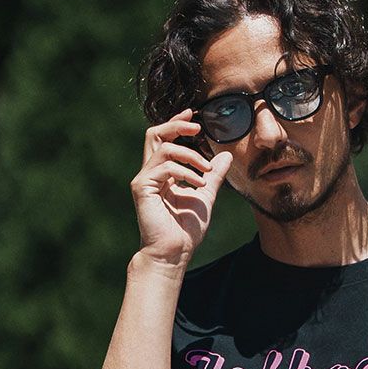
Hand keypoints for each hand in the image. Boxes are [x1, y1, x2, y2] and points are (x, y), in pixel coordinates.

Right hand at [131, 107, 234, 268]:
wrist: (174, 254)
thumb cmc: (186, 231)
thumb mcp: (205, 197)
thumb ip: (213, 176)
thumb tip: (225, 155)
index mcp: (162, 173)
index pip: (165, 139)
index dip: (177, 123)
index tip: (194, 114)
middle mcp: (150, 173)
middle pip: (155, 133)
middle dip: (177, 125)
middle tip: (197, 126)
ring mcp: (144, 180)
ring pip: (163, 147)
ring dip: (189, 154)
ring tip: (206, 169)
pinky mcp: (142, 188)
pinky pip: (165, 167)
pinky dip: (185, 171)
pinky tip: (198, 183)